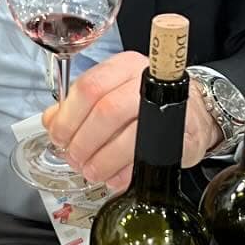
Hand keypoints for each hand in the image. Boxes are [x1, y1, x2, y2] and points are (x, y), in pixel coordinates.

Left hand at [42, 53, 224, 186]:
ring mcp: (168, 106)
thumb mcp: (111, 95)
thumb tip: (51, 120)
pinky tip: (115, 177)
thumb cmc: (146, 105)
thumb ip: (78, 106)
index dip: (68, 117)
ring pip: (128, 134)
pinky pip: (149, 155)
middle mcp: (147, 80)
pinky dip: (125, 172)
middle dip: (83, 141)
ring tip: (92, 171)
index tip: (59, 137)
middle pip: (106, 110)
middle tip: (75, 158)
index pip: (89, 86)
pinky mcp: (183, 134)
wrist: (194, 114)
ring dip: (103, 160)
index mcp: (123, 66)